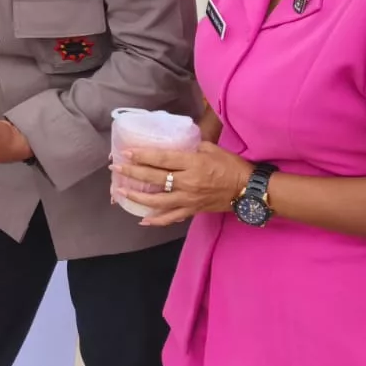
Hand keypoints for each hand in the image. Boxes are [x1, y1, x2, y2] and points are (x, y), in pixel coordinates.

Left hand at [116, 142, 253, 226]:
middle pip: (154, 178)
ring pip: (157, 200)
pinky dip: (156, 220)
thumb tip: (176, 145)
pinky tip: (143, 220)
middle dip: (132, 173)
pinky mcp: (192, 210)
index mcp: (193, 163)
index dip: (142, 156)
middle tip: (116, 169)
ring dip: (137, 198)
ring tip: (121, 194)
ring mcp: (189, 198)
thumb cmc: (232, 166)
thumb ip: (192, 147)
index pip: (162, 159)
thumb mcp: (212, 148)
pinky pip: (171, 217)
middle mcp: (188, 182)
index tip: (126, 154)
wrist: (248, 190)